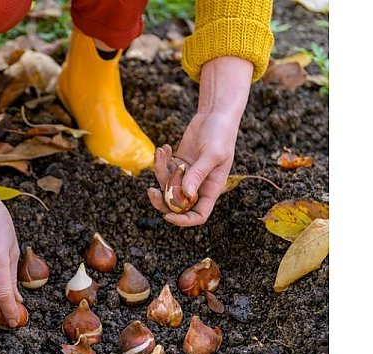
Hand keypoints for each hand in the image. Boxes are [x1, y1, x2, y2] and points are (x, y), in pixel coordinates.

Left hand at [147, 56, 253, 226]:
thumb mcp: (212, 153)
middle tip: (151, 191)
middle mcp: (198, 186)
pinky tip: (164, 148)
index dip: (183, 220)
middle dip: (162, 201)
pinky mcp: (178, 163)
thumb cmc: (220, 134)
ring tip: (161, 152)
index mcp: (211, 189)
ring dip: (159, 172)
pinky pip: (164, 170)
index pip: (198, 215)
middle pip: (177, 205)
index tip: (168, 216)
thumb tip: (186, 193)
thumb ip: (199, 173)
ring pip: (167, 186)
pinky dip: (161, 161)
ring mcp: (187, 175)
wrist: (215, 115)